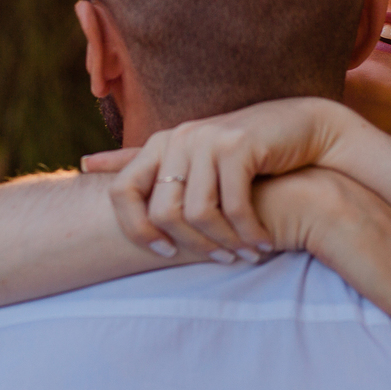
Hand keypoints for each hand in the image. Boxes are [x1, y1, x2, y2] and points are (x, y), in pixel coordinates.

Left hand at [106, 97, 350, 261]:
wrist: (305, 127)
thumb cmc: (249, 153)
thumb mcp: (195, 158)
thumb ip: (148, 164)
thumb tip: (85, 164)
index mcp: (161, 142)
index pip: (119, 192)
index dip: (135, 230)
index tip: (164, 254)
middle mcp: (179, 137)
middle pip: (162, 211)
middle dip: (191, 246)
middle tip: (219, 261)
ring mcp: (207, 139)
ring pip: (198, 214)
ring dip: (224, 243)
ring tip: (244, 255)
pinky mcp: (239, 146)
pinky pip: (234, 206)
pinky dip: (249, 233)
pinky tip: (262, 244)